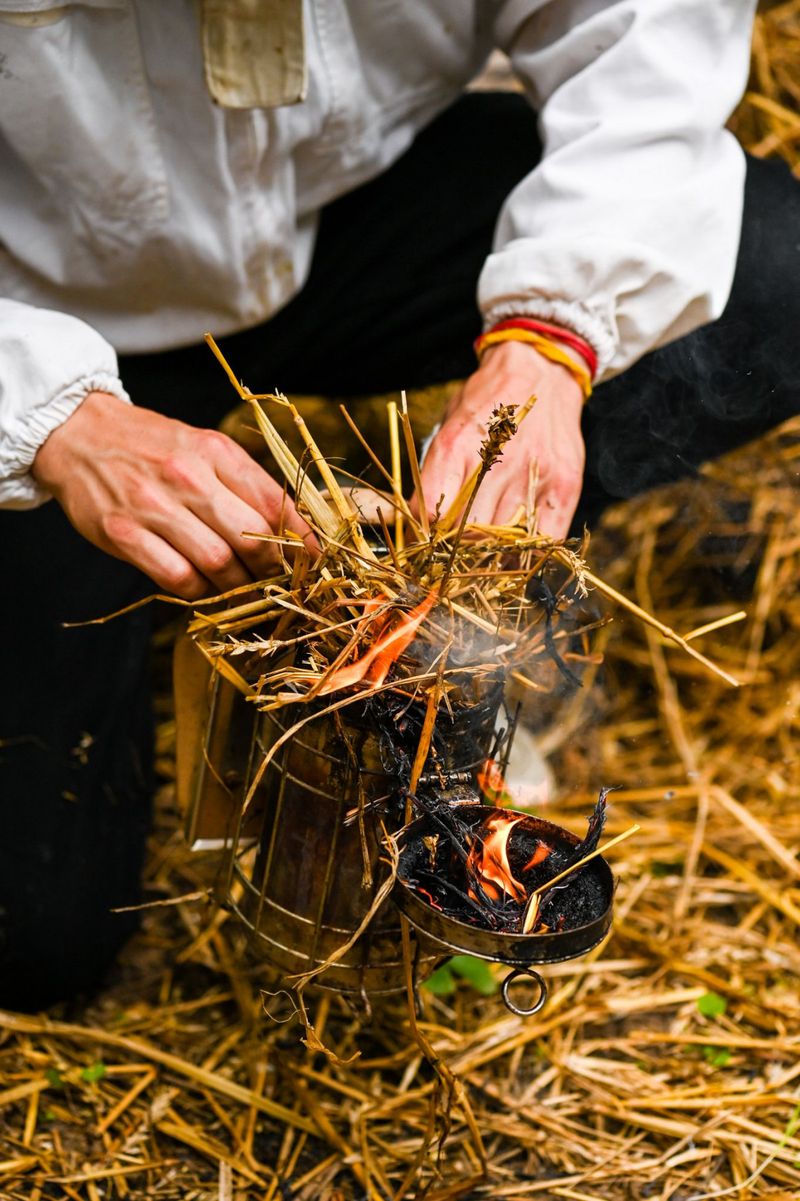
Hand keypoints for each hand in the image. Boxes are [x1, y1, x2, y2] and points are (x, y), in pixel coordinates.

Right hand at [33, 391, 312, 598]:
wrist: (79, 434)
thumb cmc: (152, 445)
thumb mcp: (204, 447)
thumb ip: (245, 482)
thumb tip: (293, 525)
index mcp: (215, 451)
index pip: (274, 501)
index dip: (301, 538)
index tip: (314, 559)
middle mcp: (187, 476)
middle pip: (252, 538)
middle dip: (273, 568)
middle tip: (278, 579)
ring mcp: (153, 507)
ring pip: (217, 563)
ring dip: (238, 584)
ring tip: (242, 586)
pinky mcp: (123, 534)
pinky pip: (177, 578)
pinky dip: (199, 592)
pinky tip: (204, 588)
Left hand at [418, 340, 585, 537]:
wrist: (542, 370)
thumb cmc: (486, 403)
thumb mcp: (447, 426)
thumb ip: (428, 475)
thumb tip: (404, 521)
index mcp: (456, 445)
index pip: (431, 509)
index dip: (424, 536)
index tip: (425, 544)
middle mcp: (496, 461)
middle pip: (466, 533)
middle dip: (455, 551)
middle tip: (454, 554)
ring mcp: (534, 474)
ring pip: (503, 542)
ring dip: (490, 554)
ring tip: (484, 552)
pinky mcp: (564, 486)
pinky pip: (544, 540)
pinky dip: (527, 554)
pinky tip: (514, 551)